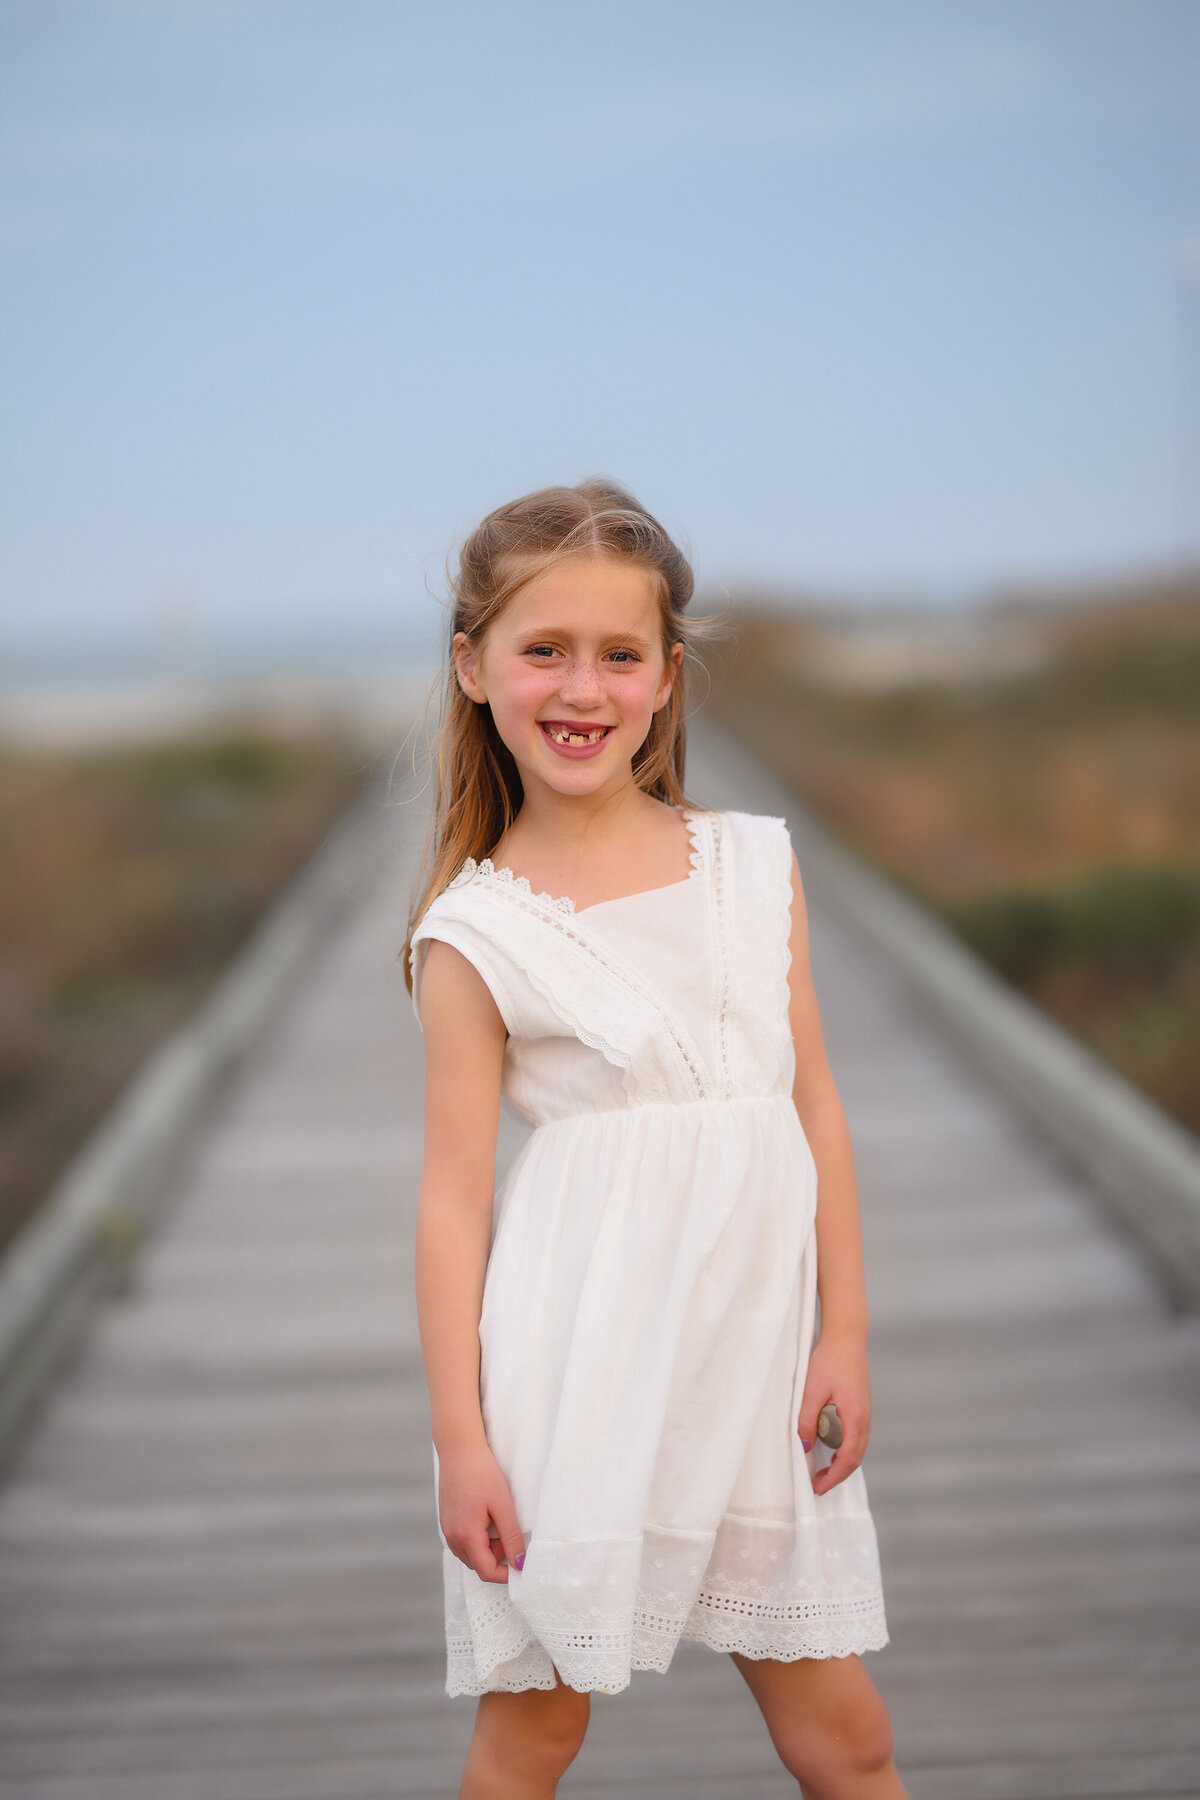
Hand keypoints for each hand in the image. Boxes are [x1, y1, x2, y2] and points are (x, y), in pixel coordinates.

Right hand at [437, 1443, 525, 1583]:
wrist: (459, 1450)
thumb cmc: (482, 1473)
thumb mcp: (503, 1505)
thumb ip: (511, 1537)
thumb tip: (520, 1564)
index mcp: (466, 1536)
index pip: (486, 1571)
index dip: (506, 1574)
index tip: (521, 1563)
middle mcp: (452, 1537)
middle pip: (478, 1564)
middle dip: (497, 1557)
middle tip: (509, 1531)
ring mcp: (446, 1530)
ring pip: (470, 1554)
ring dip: (487, 1548)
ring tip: (498, 1521)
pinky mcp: (446, 1521)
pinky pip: (462, 1542)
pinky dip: (477, 1538)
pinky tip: (485, 1517)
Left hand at [796, 1331, 870, 1496]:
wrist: (847, 1337)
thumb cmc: (829, 1360)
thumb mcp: (811, 1390)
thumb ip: (807, 1419)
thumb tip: (805, 1446)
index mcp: (855, 1417)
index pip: (848, 1458)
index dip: (833, 1477)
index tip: (817, 1487)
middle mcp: (864, 1418)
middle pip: (856, 1457)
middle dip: (838, 1475)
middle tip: (818, 1485)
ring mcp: (865, 1412)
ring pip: (858, 1447)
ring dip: (842, 1463)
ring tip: (822, 1471)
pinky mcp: (861, 1406)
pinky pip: (856, 1436)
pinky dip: (845, 1449)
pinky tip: (830, 1448)